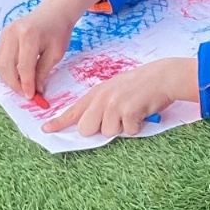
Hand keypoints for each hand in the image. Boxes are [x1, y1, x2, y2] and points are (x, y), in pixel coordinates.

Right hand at [0, 0, 101, 96]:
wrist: (53, 13)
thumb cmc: (58, 32)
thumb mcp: (55, 54)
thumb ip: (43, 72)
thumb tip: (36, 91)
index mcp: (29, 36)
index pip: (24, 67)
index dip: (26, 84)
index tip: (31, 97)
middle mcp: (13, 33)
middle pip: (7, 65)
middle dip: (14, 84)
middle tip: (25, 94)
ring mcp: (5, 33)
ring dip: (7, 78)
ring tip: (20, 87)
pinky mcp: (3, 35)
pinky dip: (5, 70)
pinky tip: (15, 76)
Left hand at [42, 58, 199, 137]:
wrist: (162, 77)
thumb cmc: (141, 85)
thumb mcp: (115, 89)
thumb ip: (102, 105)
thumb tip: (94, 127)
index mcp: (97, 93)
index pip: (73, 111)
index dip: (59, 122)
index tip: (46, 130)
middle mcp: (102, 98)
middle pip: (87, 129)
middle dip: (100, 129)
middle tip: (117, 118)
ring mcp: (114, 104)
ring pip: (109, 132)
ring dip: (123, 127)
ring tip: (133, 112)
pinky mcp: (128, 111)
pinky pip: (129, 131)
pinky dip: (137, 127)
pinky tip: (142, 113)